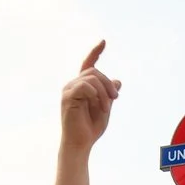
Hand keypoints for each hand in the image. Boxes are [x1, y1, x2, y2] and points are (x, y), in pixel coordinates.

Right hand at [59, 42, 119, 156]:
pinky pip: (85, 86)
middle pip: (94, 71)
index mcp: (81, 86)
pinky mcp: (67, 97)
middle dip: (108, 84)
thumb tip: (117, 81)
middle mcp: (73, 85)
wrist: (81, 144)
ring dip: (104, 92)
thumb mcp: (105, 108)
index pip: (88, 64)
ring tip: (106, 108)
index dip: (95, 52)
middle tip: (115, 100)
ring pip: (92, 78)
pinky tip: (98, 105)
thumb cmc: (91, 129)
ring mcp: (68, 90)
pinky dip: (96, 94)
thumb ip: (109, 94)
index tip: (104, 41)